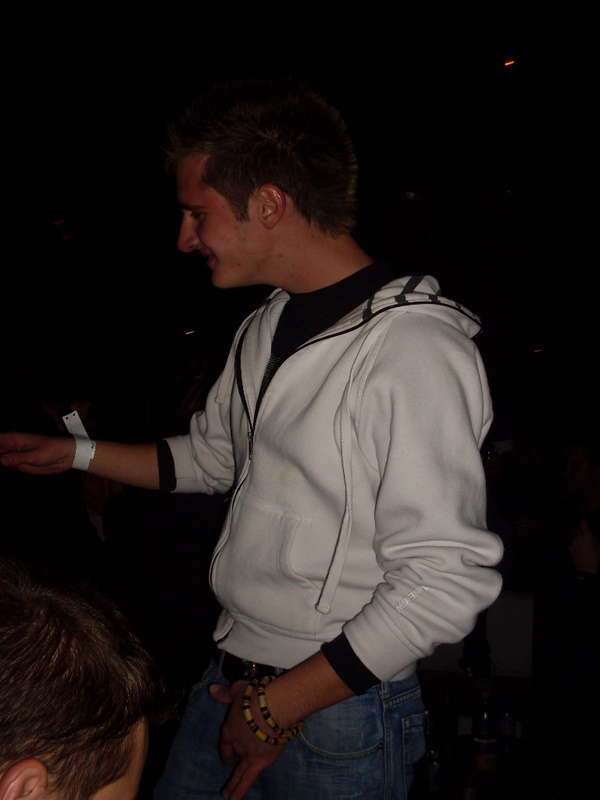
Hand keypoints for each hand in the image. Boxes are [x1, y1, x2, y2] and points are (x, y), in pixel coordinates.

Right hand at [0, 432, 74, 473]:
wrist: (66, 456)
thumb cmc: (52, 450)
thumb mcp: (34, 455)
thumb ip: (17, 458)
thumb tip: (0, 459)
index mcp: (14, 439)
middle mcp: (12, 446)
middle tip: (3, 461)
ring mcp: (15, 454)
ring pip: (0, 457)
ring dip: (0, 461)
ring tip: (9, 464)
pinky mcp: (19, 463)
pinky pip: (7, 464)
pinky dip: (3, 466)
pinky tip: (4, 468)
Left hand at [209, 681, 284, 799]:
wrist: (272, 707)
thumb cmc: (255, 696)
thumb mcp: (237, 690)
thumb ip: (224, 694)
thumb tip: (212, 690)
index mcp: (229, 728)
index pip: (225, 741)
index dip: (226, 748)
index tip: (227, 755)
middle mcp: (236, 743)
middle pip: (233, 754)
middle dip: (231, 763)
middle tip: (229, 770)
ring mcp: (247, 754)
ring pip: (238, 772)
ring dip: (232, 785)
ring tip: (227, 796)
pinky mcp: (260, 761)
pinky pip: (248, 778)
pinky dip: (240, 789)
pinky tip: (235, 799)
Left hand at [569, 518, 599, 574]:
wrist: (587, 567)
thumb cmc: (595, 557)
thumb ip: (597, 538)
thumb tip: (596, 533)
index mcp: (587, 535)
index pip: (583, 523)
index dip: (583, 520)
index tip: (584, 520)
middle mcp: (579, 537)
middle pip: (577, 528)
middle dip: (580, 527)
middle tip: (583, 530)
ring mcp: (573, 542)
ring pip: (573, 535)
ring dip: (577, 535)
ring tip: (581, 539)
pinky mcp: (570, 547)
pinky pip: (572, 542)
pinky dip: (575, 543)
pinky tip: (579, 546)